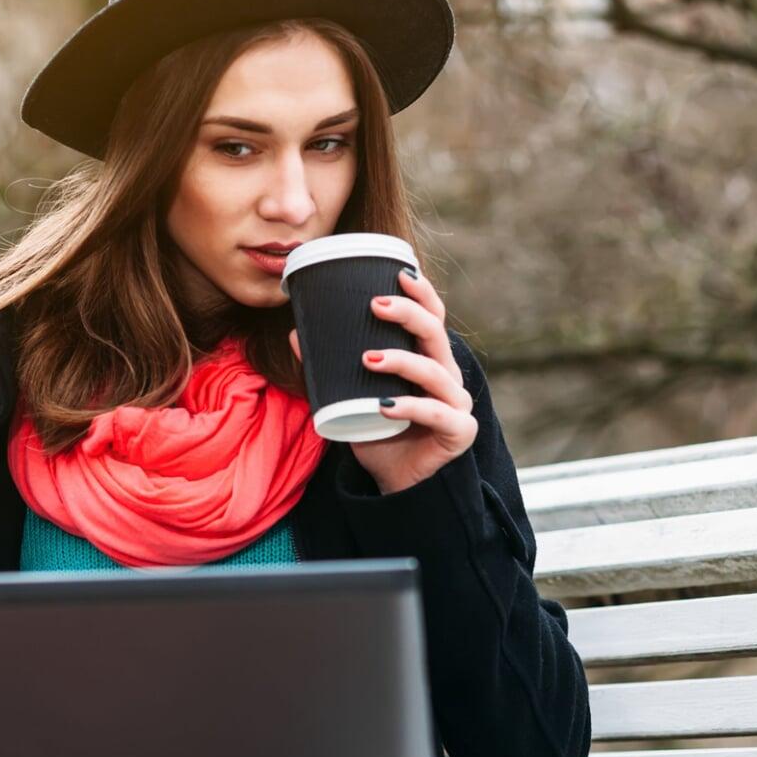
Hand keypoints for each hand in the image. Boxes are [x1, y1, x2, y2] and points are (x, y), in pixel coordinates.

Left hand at [289, 266, 476, 493]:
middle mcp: (447, 376)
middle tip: (374, 305)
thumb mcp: (349, 397)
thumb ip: (327, 369)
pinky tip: (385, 407)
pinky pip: (437, 414)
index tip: (399, 273)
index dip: (421, 293)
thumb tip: (297, 334)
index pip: (432, 317)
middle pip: (435, 334)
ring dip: (402, 361)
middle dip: (407, 314)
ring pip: (435, 372)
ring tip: (368, 359)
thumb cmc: (379, 434)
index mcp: (428, 359)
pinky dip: (410, 408)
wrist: (397, 484)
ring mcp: (457, 403)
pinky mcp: (459, 431)